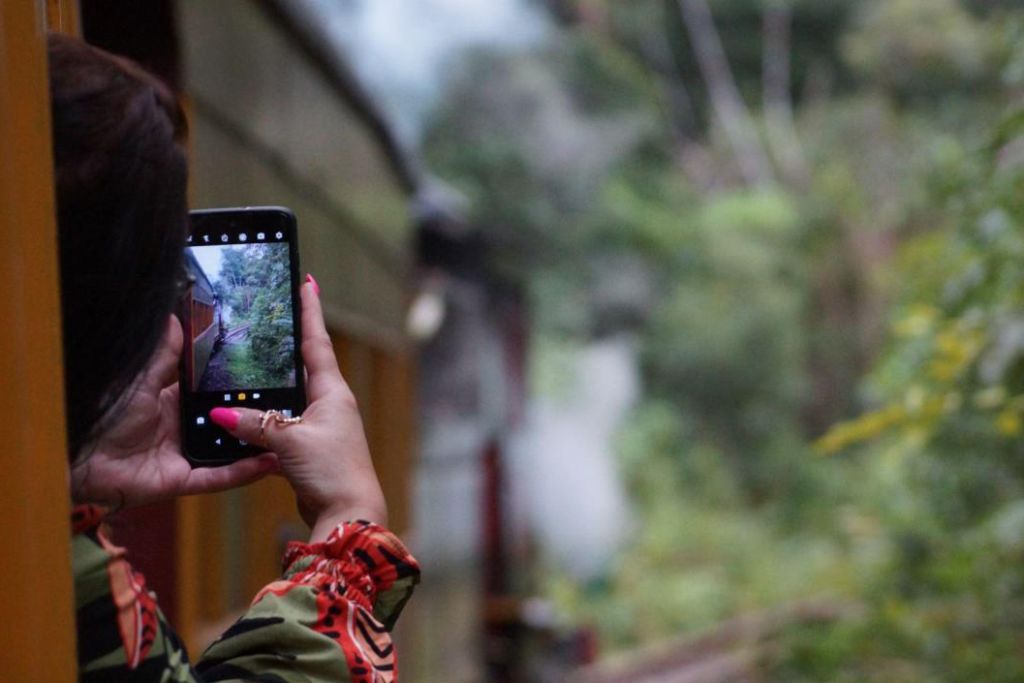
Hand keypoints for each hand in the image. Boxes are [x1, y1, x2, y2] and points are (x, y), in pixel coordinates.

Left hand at [69, 316, 279, 508]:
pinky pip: (217, 477)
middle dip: (252, 413)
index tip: (262, 369)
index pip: (209, 389)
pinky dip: (243, 471)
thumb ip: (164, 354)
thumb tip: (176, 318)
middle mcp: (179, 428)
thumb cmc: (101, 414)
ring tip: (288, 431)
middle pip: (223, 420)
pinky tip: (268, 460)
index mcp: (169, 401)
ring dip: (254, 443)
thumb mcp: (140, 379)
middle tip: (288, 399)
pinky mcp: (181, 479)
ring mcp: (182, 455)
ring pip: (227, 449)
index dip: (233, 382)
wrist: (75, 455)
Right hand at [208, 277, 387, 540]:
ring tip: (247, 359)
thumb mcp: (289, 441)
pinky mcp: (309, 448)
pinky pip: (282, 424)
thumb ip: (255, 424)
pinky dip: (265, 418)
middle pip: (302, 365)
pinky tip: (244, 415)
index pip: (316, 341)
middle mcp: (329, 403)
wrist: (348, 512)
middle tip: (267, 315)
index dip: (310, 311)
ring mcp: (320, 426)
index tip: (307, 281)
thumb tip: (219, 411)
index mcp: (332, 391)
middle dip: (285, 342)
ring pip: (289, 396)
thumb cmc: (331, 470)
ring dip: (271, 383)